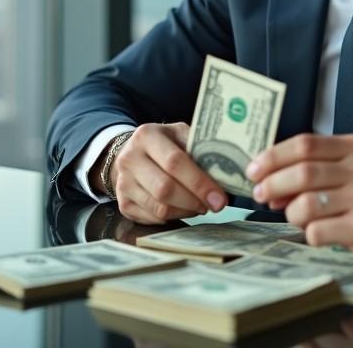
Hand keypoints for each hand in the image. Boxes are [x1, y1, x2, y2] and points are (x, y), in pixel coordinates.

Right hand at [100, 122, 227, 223]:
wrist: (131, 153)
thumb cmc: (164, 145)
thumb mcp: (179, 135)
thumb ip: (200, 148)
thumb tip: (229, 171)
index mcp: (147, 136)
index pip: (175, 162)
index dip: (199, 183)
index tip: (219, 197)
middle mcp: (130, 158)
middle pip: (164, 188)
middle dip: (194, 200)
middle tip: (214, 205)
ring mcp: (123, 182)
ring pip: (159, 207)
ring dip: (186, 211)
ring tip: (200, 205)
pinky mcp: (123, 203)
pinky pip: (153, 218)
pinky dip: (173, 217)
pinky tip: (183, 208)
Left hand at [246, 133, 352, 266]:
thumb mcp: (349, 170)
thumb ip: (313, 169)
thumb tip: (266, 180)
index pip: (304, 144)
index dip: (273, 157)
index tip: (253, 170)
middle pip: (302, 172)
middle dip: (273, 184)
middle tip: (261, 195)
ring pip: (306, 204)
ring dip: (291, 213)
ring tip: (296, 217)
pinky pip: (318, 231)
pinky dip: (309, 234)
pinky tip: (320, 233)